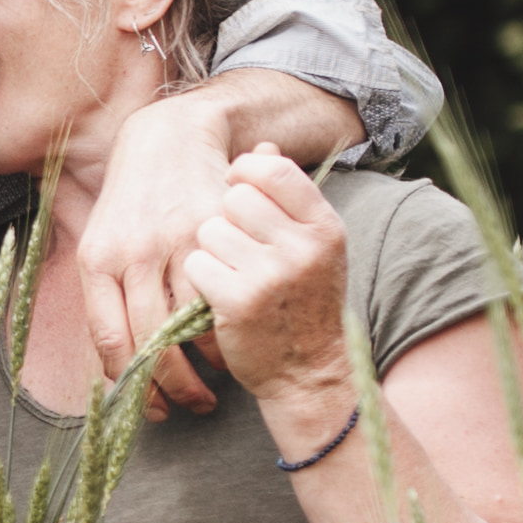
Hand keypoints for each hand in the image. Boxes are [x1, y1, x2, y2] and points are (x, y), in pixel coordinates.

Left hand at [70, 101, 243, 411]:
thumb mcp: (104, 240)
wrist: (168, 136)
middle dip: (169, 389)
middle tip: (185, 408)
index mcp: (97, 259)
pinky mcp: (210, 230)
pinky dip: (221, 336)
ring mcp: (173, 241)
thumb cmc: (134, 201)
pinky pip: (217, 296)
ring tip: (208, 391)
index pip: (109, 339)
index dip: (129, 384)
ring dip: (200, 370)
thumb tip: (114, 364)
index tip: (148, 409)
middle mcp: (132, 252)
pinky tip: (225, 353)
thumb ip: (106, 295)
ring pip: (186, 325)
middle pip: (150, 341)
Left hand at [175, 149, 360, 446]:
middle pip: (235, 198)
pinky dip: (202, 281)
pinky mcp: (239, 302)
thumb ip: (289, 199)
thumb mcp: (313, 248)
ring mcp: (271, 275)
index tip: (235, 187)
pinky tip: (221, 297)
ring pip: (209, 230)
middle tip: (239, 249)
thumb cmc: (305, 305)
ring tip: (233, 276)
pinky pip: (198, 265)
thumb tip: (263, 147)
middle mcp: (302, 247)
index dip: (245, 172)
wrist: (308, 375)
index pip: (274, 170)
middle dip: (226, 219)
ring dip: (211, 252)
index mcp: (324, 227)